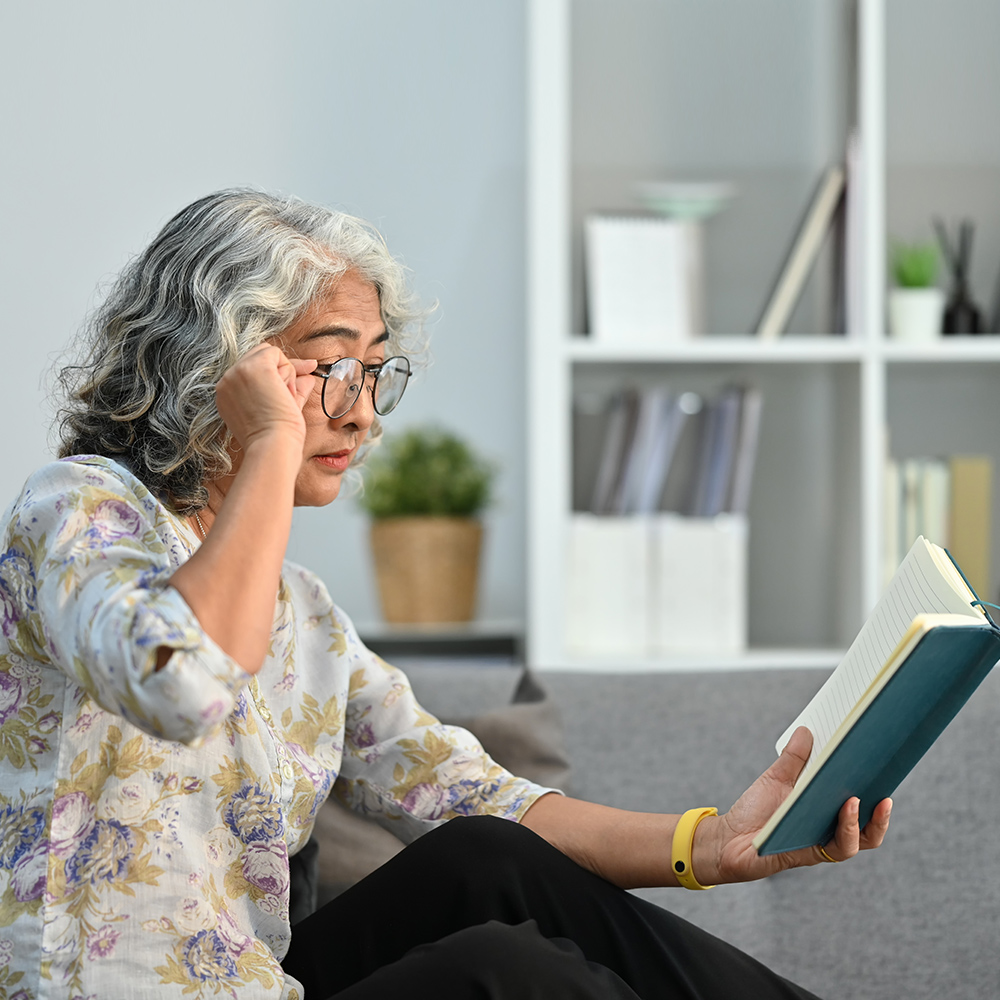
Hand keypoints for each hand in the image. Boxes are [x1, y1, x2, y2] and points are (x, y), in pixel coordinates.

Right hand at [215, 344, 316, 449]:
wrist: (273, 446)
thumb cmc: (278, 437)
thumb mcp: (280, 408)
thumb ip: (291, 388)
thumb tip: (308, 373)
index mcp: (227, 393)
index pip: (251, 369)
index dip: (274, 374)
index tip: (290, 389)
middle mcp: (227, 380)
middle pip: (258, 356)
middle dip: (280, 372)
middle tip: (288, 398)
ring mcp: (237, 372)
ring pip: (268, 354)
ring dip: (284, 374)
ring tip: (283, 399)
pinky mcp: (252, 367)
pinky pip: (276, 354)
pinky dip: (288, 371)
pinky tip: (284, 392)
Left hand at [696, 726, 892, 883]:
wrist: (728, 839)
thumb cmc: (754, 810)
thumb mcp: (775, 778)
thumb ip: (794, 759)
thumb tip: (807, 729)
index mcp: (826, 807)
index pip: (861, 798)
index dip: (877, 783)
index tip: (884, 758)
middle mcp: (831, 827)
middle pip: (871, 821)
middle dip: (883, 803)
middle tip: (885, 776)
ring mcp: (824, 842)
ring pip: (862, 839)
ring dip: (866, 818)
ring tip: (859, 796)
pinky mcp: (812, 854)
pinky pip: (839, 847)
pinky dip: (846, 829)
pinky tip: (845, 808)